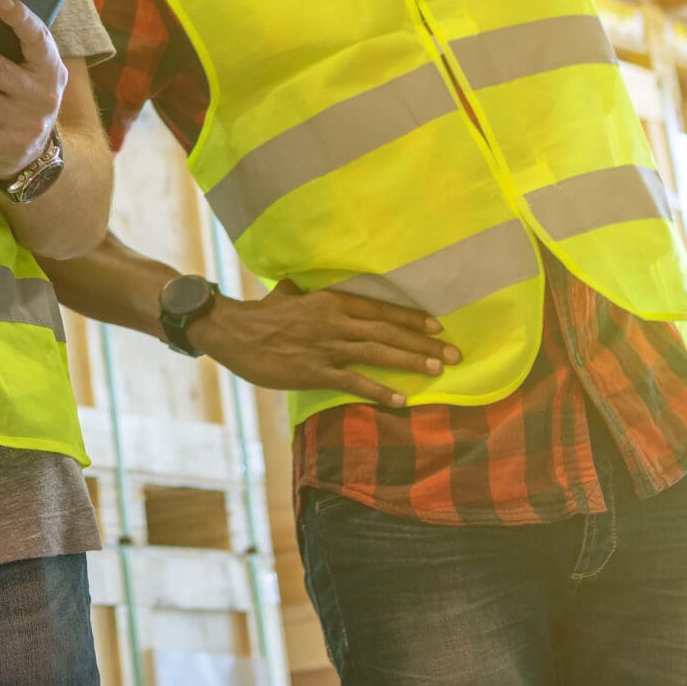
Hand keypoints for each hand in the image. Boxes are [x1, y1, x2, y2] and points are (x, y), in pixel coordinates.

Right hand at [187, 285, 459, 407]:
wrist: (232, 331)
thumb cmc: (260, 314)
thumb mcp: (285, 295)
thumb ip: (300, 292)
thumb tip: (297, 285)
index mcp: (330, 302)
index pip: (380, 310)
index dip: (410, 318)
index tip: (437, 326)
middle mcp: (334, 321)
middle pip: (387, 331)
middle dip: (423, 342)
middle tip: (453, 353)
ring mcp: (325, 347)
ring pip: (377, 353)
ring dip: (410, 361)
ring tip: (438, 370)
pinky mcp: (314, 371)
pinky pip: (353, 381)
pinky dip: (379, 390)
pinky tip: (400, 400)